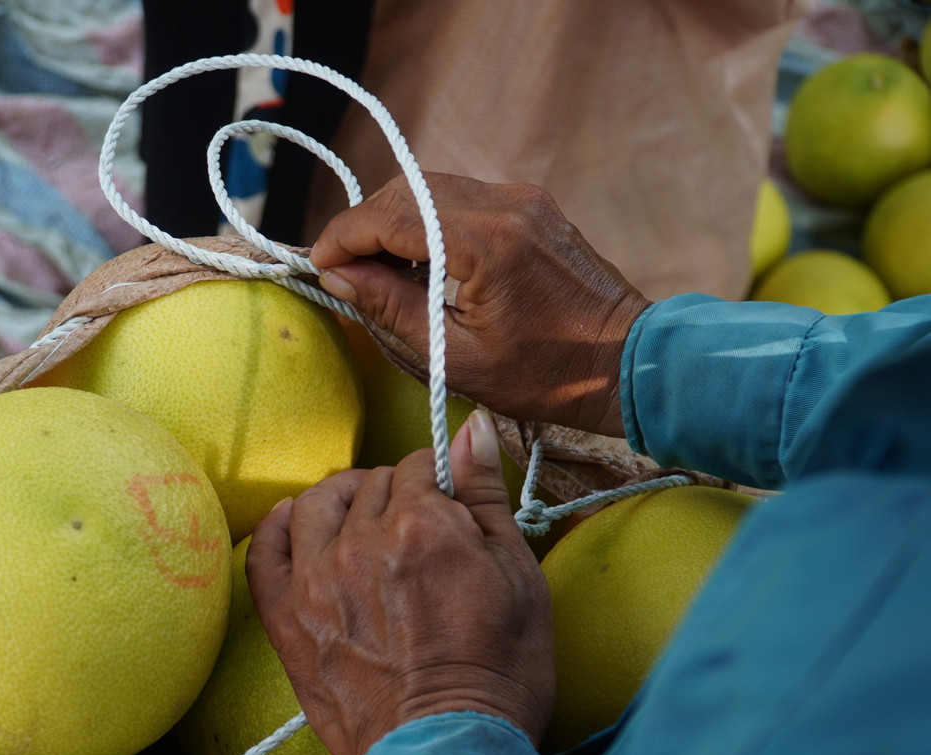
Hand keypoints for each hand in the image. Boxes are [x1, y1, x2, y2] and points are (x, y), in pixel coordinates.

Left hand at [246, 410, 554, 754]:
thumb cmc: (500, 672)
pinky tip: (291, 524)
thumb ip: (487, 497)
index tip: (450, 500)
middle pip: (370, 484)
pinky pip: (263, 554)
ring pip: (315, 505)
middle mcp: (360, 542)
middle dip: (396, 491)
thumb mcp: (520, 576)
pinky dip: (275, 529)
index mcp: (421, 524)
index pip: (420, 467)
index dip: (440, 479)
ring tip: (361, 515)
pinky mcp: (288, 622)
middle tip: (416, 520)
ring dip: (340, 498)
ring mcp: (316, 581)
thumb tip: (472, 428)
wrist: (446, 753)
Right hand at [311, 173, 650, 437]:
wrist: (628, 362)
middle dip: (363, 224)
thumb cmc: (546, 375)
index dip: (343, 237)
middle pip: (407, 188)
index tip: (318, 265)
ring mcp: (522, 198)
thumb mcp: (454, 355)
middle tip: (342, 269)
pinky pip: (460, 198)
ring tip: (376, 271)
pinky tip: (419, 264)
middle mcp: (505, 203)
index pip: (390, 215)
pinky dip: (426, 222)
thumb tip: (337, 276)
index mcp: (486, 241)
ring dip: (393, 221)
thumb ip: (389, 307)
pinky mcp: (531, 206)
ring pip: (431, 187)